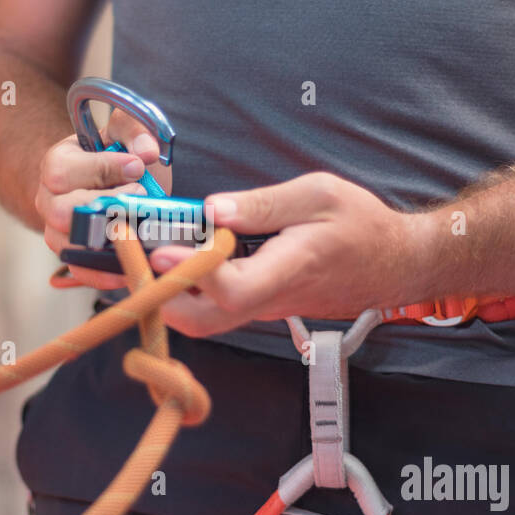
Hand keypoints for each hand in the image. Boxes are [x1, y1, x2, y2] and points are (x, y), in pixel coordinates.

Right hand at [35, 107, 171, 289]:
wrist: (118, 182)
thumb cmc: (119, 155)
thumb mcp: (125, 133)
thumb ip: (135, 132)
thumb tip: (146, 153)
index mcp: (57, 164)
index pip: (64, 171)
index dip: (102, 169)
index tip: (137, 167)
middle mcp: (49, 200)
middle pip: (60, 212)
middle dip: (103, 207)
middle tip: (139, 197)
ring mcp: (57, 230)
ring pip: (67, 245)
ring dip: (104, 242)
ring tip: (138, 232)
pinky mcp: (73, 255)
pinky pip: (79, 271)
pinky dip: (101, 275)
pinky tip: (126, 270)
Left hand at [147, 172, 432, 336]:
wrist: (394, 263)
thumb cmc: (361, 226)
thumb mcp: (319, 194)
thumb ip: (264, 203)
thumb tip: (212, 210)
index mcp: (289, 268)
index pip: (235, 288)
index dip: (194, 274)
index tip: (163, 249)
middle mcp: (270, 298)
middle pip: (203, 320)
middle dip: (156, 296)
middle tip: (120, 260)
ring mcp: (262, 307)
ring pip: (201, 319)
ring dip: (160, 294)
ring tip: (125, 260)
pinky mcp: (257, 304)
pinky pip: (211, 308)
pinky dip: (178, 290)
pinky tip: (156, 262)